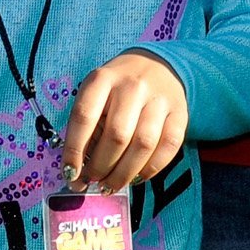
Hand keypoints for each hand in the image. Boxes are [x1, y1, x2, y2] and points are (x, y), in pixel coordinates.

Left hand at [59, 49, 186, 191]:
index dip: (74, 150)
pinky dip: (151, 170)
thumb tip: (77, 174)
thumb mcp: (96, 95)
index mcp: (103, 78)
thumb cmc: (117, 88)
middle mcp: (133, 85)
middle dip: (101, 166)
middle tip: (93, 180)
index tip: (69, 174)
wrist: (157, 64)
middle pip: (117, 135)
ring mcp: (159, 98)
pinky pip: (168, 147)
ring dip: (124, 173)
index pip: (84, 117)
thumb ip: (87, 129)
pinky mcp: (181, 112)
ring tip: (111, 184)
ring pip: (143, 144)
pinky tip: (136, 177)